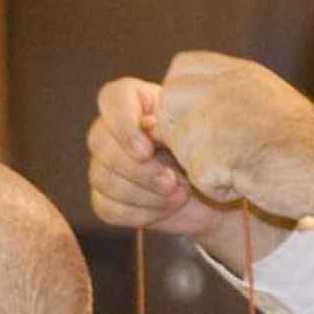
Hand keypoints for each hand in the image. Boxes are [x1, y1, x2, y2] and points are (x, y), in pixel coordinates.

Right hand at [88, 77, 231, 236]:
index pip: (111, 100)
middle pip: (100, 143)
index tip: (147, 150)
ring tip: (179, 195)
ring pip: (103, 179)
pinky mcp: (105, 198)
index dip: (123, 126)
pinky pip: (108, 207)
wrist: (213, 193)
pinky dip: (140, 213)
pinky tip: (165, 209)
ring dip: (144, 194)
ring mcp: (102, 165)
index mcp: (134, 101)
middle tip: (171, 181)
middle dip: (138, 169)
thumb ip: (172, 127)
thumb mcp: (197, 134)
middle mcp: (110, 131)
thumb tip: (149, 127)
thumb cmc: (205, 152)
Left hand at [157, 51, 313, 222]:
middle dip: (182, 136)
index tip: (200, 122)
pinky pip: (197, 179)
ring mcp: (215, 117)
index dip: (181, 100)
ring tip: (244, 168)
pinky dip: (220, 190)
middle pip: (168, 107)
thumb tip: (193, 108)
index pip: (179, 70)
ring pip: (178, 146)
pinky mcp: (214, 154)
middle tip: (219, 154)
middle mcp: (222, 86)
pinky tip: (250, 182)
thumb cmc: (310, 145)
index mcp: (237, 71)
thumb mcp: (269, 99)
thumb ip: (231, 95)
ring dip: (202, 166)